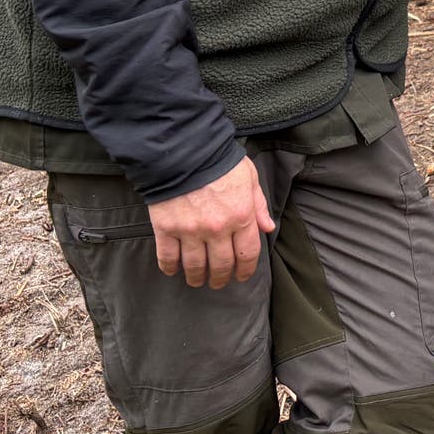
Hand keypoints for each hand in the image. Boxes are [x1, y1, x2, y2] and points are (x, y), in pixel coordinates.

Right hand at [147, 157, 275, 288]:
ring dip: (197, 278)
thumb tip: (267, 228)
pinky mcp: (166, 229)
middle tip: (218, 283)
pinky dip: (170, 268)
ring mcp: (191, 230)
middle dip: (222, 278)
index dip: (246, 269)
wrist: (184, 151)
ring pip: (195, 266)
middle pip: (222, 265)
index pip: (248, 254)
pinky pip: (168, 257)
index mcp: (242, 215)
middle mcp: (218, 228)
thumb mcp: (249, 178)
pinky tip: (173, 271)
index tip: (242, 276)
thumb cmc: (220, 161)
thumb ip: (259, 205)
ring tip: (197, 281)